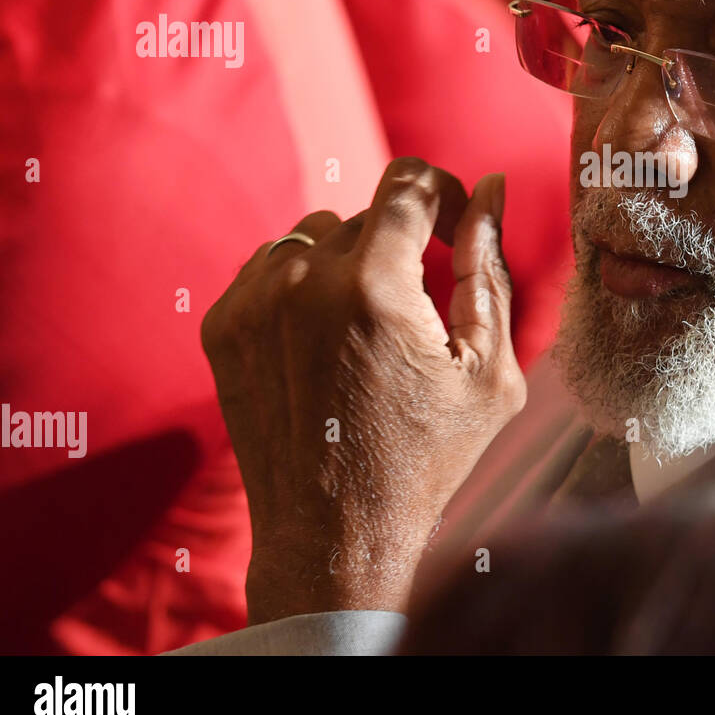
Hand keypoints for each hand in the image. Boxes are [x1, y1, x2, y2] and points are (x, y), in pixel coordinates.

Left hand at [200, 158, 525, 623]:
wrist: (334, 534)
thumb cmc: (428, 456)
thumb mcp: (489, 369)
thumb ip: (490, 268)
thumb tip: (488, 188)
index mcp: (377, 286)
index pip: (409, 180)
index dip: (443, 193)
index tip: (455, 228)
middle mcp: (305, 281)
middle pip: (368, 212)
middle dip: (403, 244)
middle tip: (418, 312)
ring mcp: (255, 302)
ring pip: (316, 234)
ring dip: (350, 261)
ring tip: (369, 328)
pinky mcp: (224, 325)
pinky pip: (273, 265)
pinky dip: (303, 285)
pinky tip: (325, 341)